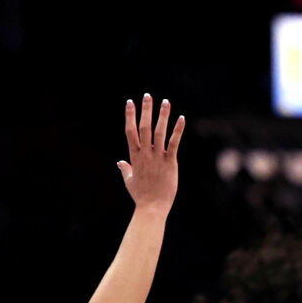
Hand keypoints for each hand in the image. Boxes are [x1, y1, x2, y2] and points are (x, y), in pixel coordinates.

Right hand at [119, 94, 184, 213]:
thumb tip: (120, 162)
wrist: (152, 207)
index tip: (130, 102)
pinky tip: (181, 118)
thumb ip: (125, 169)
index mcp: (134, 156)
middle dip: (145, 110)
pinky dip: (177, 130)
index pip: (130, 131)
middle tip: (147, 95)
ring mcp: (157, 157)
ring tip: (165, 101)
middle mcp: (145, 154)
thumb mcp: (129, 181)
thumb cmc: (141, 196)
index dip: (130, 116)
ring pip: (159, 132)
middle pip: (144, 127)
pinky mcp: (170, 163)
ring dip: (162, 116)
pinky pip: (174, 143)